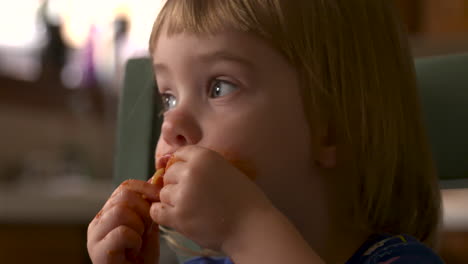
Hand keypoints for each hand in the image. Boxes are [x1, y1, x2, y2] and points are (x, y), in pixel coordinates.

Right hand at [87, 180, 160, 263]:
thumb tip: (160, 175)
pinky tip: (133, 252)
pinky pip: (122, 233)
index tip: (160, 199)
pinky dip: (134, 241)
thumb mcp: (148, 226)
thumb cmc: (141, 258)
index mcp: (108, 212)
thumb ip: (150, 204)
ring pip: (122, 212)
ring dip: (139, 227)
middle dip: (144, 210)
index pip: (125, 187)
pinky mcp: (98, 253)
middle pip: (124, 196)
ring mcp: (95, 237)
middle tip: (147, 228)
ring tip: (138, 241)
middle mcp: (97, 221)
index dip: (146, 189)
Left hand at [149, 146, 273, 250]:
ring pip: (163, 193)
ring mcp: (182, 194)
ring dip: (172, 201)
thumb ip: (202, 166)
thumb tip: (171, 163)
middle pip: (168, 174)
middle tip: (193, 196)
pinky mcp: (178, 216)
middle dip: (176, 184)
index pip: (179, 154)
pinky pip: (157, 211)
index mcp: (204, 156)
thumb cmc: (244, 200)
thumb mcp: (226, 170)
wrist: (252, 226)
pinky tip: (177, 216)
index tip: (190, 178)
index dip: (182, 166)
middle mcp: (190, 172)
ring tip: (191, 209)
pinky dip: (163, 214)